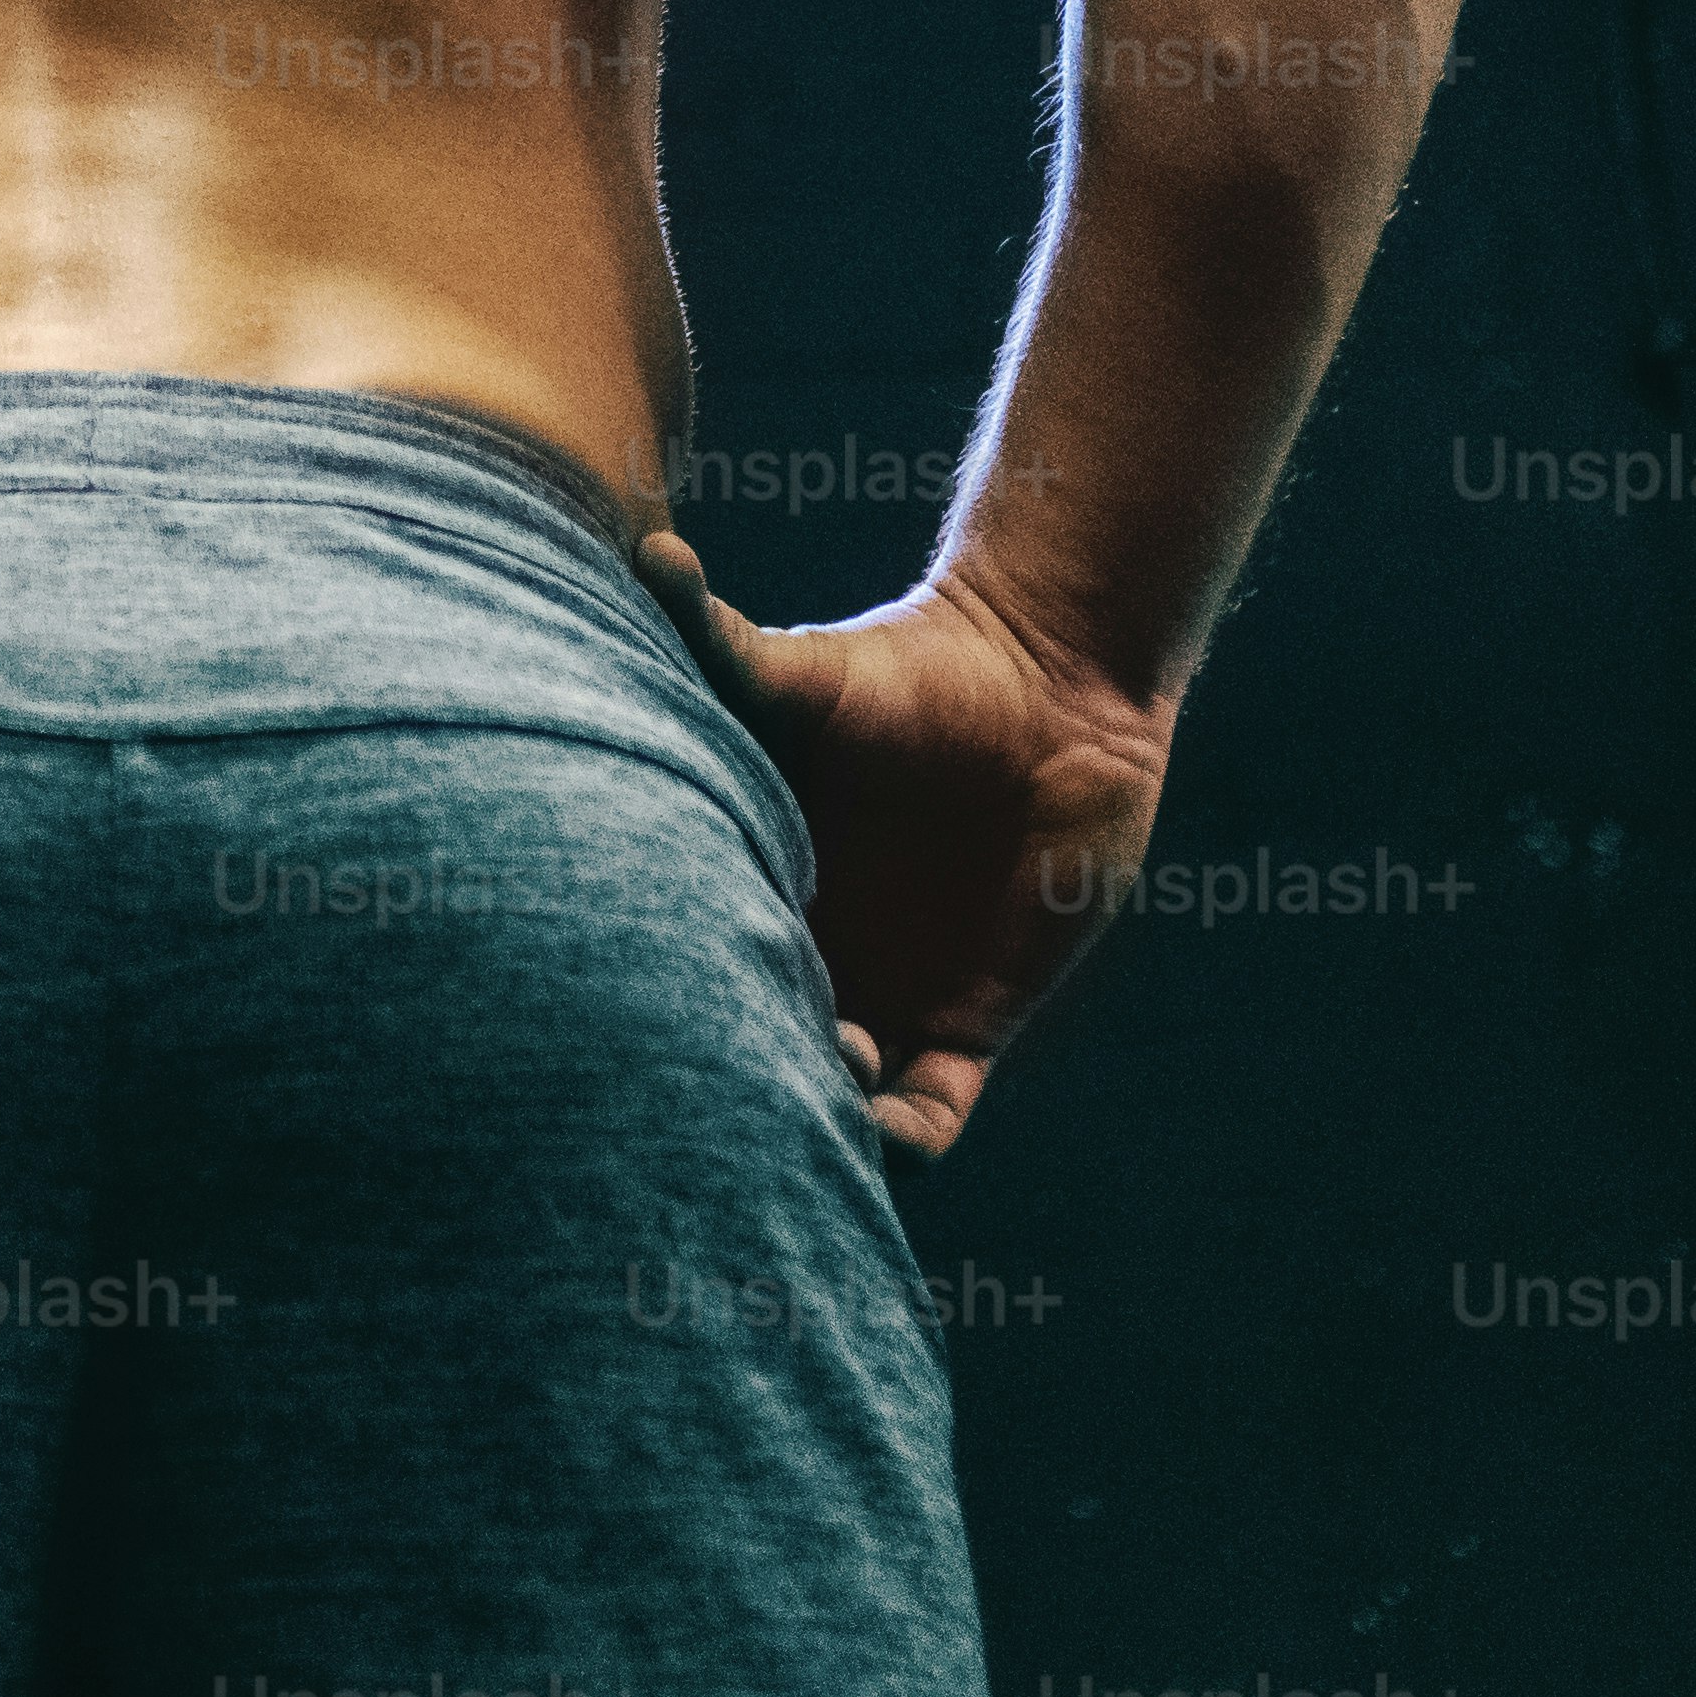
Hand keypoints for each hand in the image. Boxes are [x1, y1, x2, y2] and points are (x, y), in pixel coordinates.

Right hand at [633, 535, 1174, 1158]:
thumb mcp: (804, 672)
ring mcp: (882, 1005)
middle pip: (747, 1058)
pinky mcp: (966, 1031)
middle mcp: (804, 964)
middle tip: (742, 1058)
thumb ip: (721, 641)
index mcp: (749, 896)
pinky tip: (887, 1120)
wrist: (1049, 689)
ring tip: (836, 1061)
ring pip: (830, 1107)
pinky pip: (926, 1120)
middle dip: (736, 1082)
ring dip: (821, 1116)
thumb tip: (647, 554)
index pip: (687, 981)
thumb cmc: (909, 671)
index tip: (660, 1008)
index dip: (671, 1013)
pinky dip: (903, 1142)